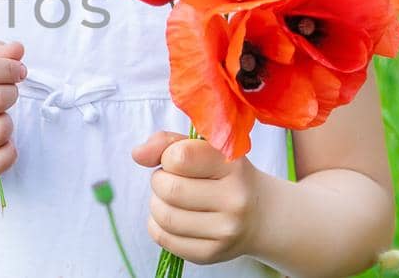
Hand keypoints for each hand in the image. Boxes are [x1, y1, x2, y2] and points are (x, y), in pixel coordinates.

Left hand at [133, 131, 266, 264]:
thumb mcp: (206, 150)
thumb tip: (138, 154)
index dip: (167, 157)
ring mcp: (225, 230)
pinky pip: (163, 238)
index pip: (179, 157)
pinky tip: (173, 217)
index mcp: (233, 165)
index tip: (175, 161)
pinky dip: (157, 225)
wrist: (260, 215)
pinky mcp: (211, 254)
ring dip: (157, 204)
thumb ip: (169, 144)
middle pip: (168, 189)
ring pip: (164, 216)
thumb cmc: (224, 176)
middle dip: (159, 182)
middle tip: (171, 181)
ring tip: (170, 200)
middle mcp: (235, 199)